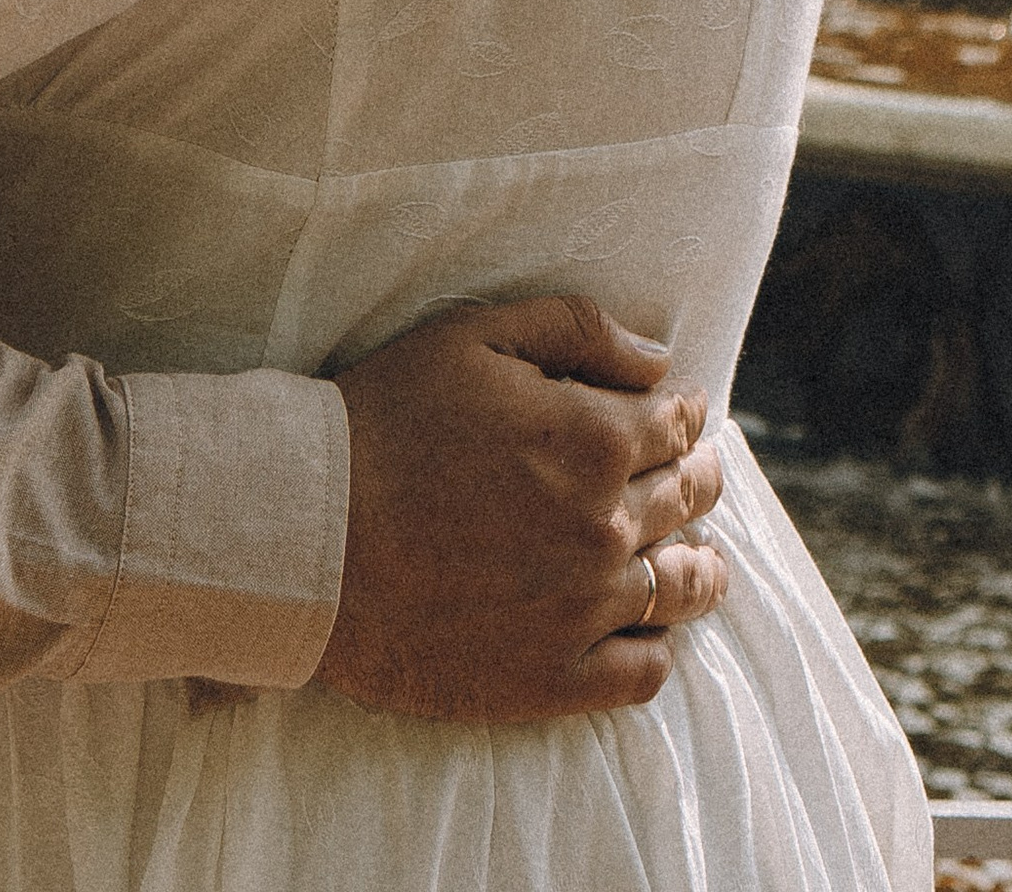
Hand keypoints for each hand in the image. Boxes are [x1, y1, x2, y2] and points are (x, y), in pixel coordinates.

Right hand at [319, 296, 725, 722]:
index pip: (676, 423)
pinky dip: (658, 648)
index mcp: (593, 439)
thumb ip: (577, 330)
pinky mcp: (549, 679)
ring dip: (703, 567)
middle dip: (700, 477)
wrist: (307, 538)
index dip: (684, 413)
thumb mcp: (472, 337)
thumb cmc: (384, 423)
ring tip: (704, 562)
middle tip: (700, 476)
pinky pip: (641, 673)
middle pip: (688, 500)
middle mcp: (604, 527)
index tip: (682, 414)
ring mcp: (582, 610)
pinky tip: (650, 633)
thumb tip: (659, 360)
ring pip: (683, 589)